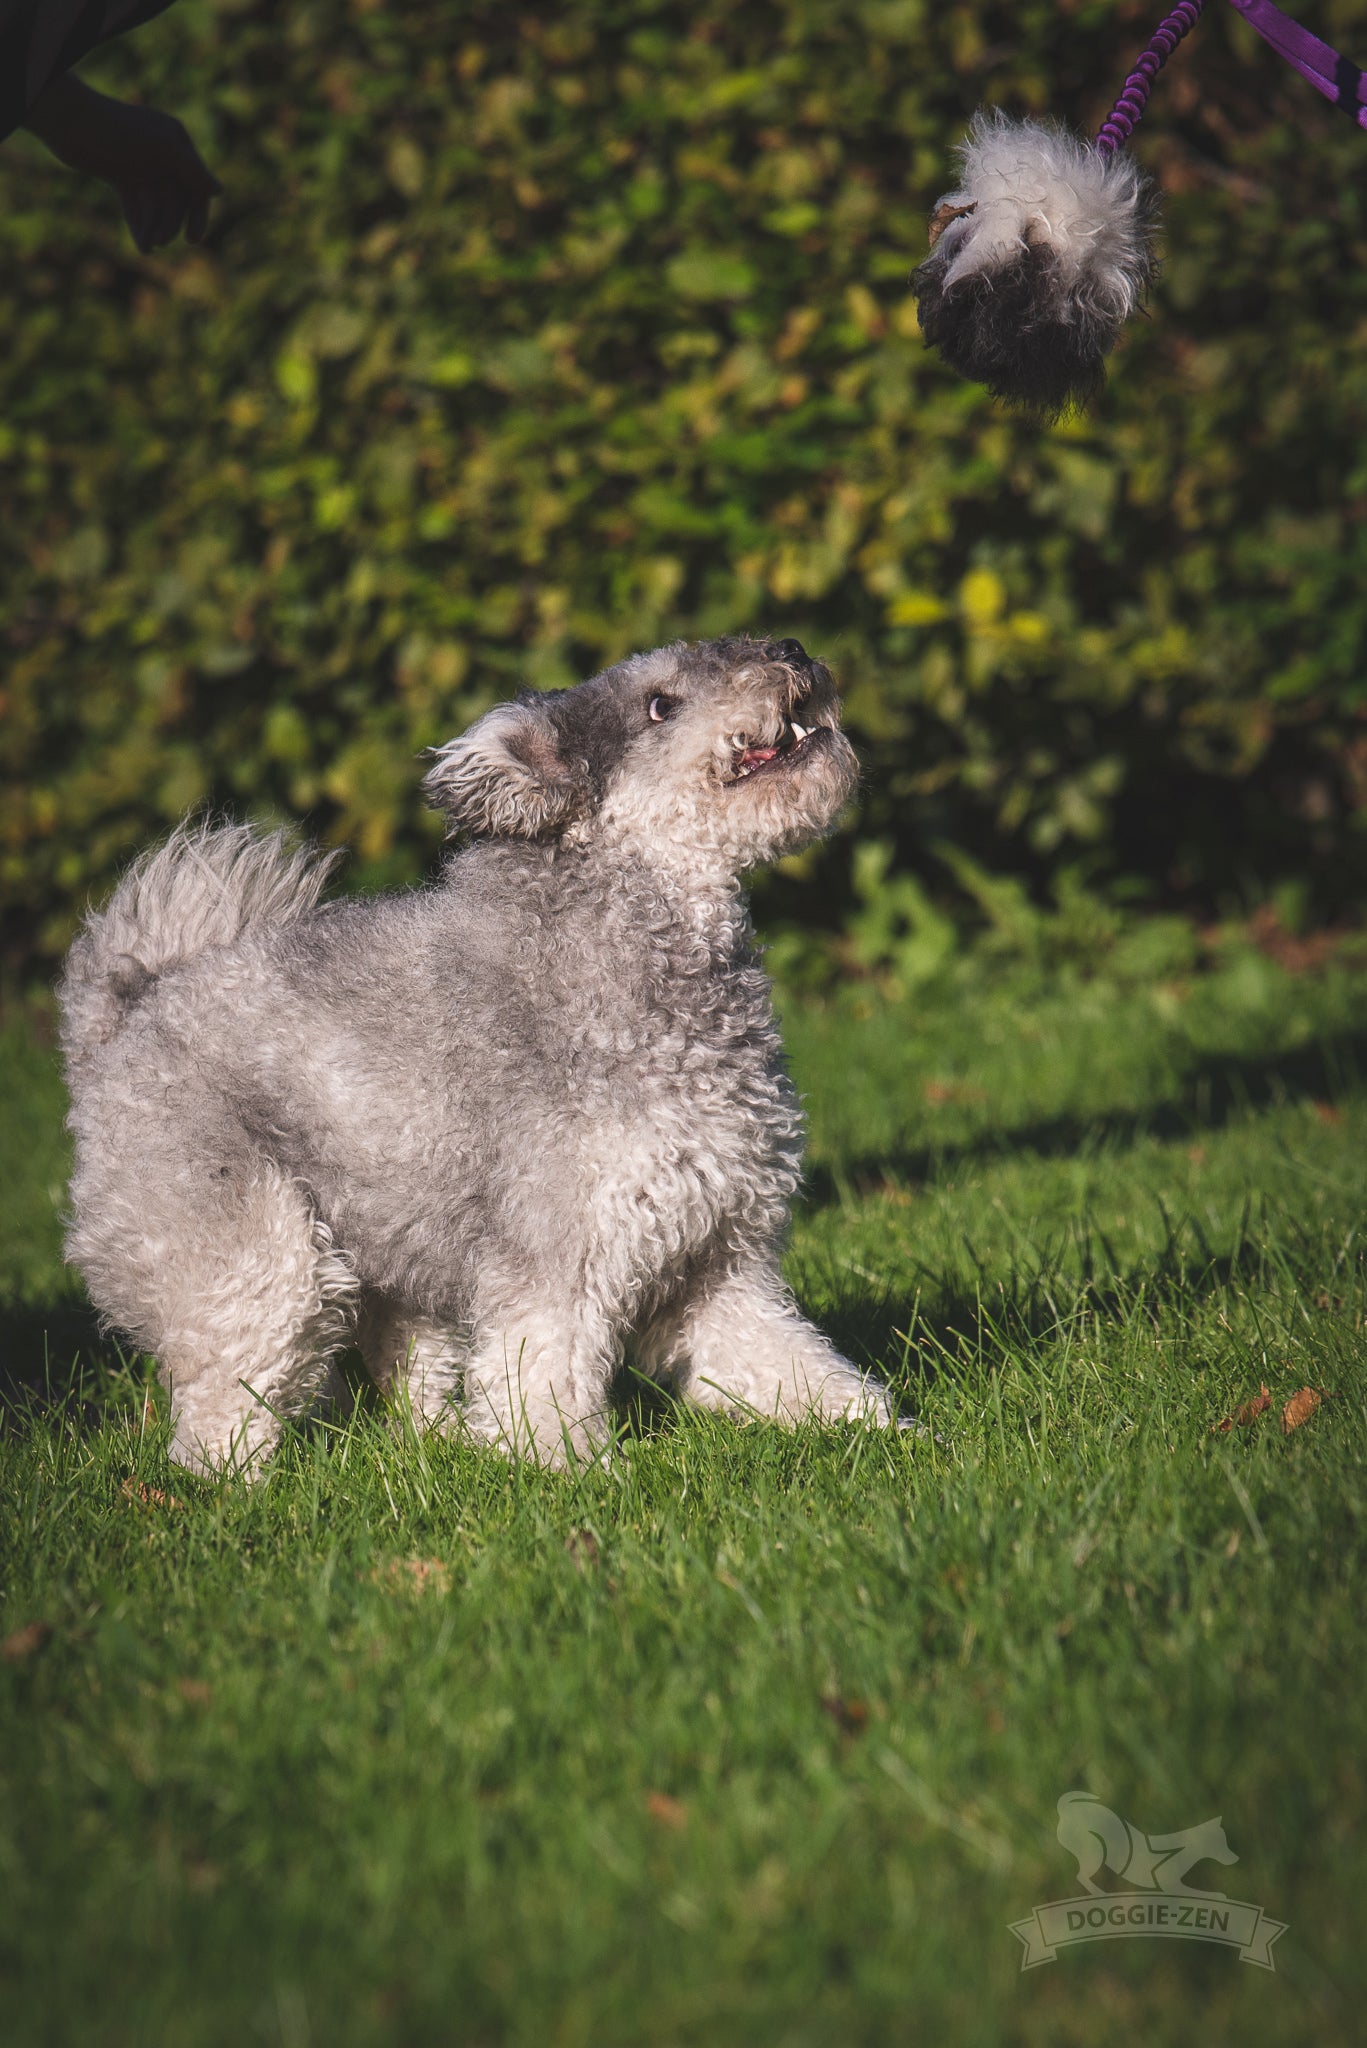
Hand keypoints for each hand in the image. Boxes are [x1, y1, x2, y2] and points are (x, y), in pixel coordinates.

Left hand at [22, 72, 221, 250]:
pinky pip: (137, 207)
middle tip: (161, 241)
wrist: (70, 124)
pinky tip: (142, 246)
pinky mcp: (122, 177)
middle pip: (177, 199)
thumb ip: (192, 170)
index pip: (197, 184)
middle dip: (169, 222)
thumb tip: (219, 191)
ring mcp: (142, 167)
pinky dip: (140, 225)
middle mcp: (163, 155)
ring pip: (156, 206)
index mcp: (177, 142)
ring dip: (153, 226)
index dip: (197, 214)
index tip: (192, 239)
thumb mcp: (162, 148)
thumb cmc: (117, 129)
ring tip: (147, 244)